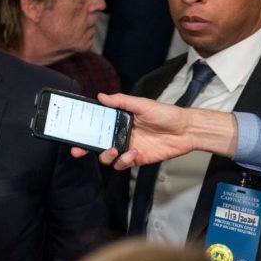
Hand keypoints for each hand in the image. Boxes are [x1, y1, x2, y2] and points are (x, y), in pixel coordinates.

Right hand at [70, 93, 237, 168]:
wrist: (186, 130)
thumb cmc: (166, 114)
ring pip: (107, 156)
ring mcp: (127, 147)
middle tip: (77, 150)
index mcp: (119, 119)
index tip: (73, 131)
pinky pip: (123, 164)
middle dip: (84, 147)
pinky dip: (124, 161)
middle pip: (97, 142)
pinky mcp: (137, 158)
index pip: (97, 124)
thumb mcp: (142, 104)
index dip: (84, 129)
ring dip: (106, 155)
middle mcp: (121, 134)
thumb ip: (121, 101)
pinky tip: (132, 153)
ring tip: (114, 150)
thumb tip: (101, 96)